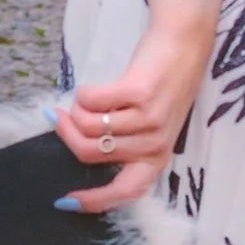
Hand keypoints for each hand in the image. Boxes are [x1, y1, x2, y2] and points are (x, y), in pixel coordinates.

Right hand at [57, 9, 214, 210]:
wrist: (184, 44)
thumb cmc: (162, 85)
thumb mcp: (150, 124)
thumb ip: (123, 141)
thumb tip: (74, 143)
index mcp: (157, 158)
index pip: (125, 192)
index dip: (93, 201)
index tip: (65, 201)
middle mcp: (154, 145)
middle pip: (90, 152)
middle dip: (66, 133)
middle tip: (59, 117)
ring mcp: (149, 119)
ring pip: (86, 125)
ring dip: (76, 109)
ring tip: (86, 98)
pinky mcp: (140, 93)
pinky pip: (90, 100)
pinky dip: (83, 92)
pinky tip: (92, 88)